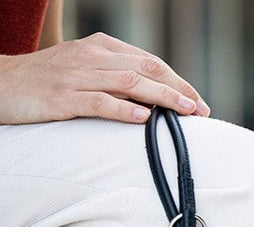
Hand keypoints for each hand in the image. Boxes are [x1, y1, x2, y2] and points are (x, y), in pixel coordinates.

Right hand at [0, 32, 209, 124]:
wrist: (0, 84)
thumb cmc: (48, 82)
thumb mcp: (85, 71)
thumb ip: (117, 78)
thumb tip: (155, 99)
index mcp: (101, 48)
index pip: (151, 62)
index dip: (179, 83)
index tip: (199, 104)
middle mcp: (92, 57)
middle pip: (147, 69)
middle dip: (179, 91)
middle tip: (202, 112)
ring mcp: (77, 76)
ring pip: (130, 83)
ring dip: (163, 98)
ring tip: (185, 113)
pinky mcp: (62, 97)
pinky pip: (98, 102)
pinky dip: (124, 109)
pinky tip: (143, 118)